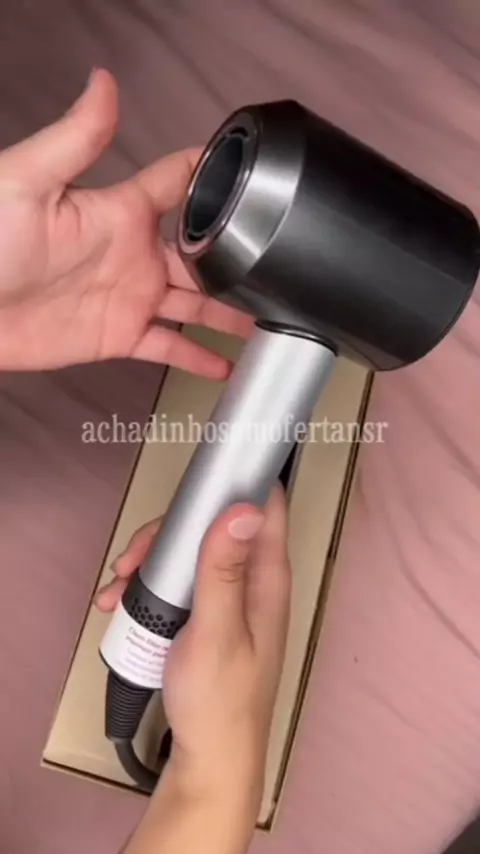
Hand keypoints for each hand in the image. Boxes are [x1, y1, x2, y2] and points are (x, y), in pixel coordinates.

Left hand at [0, 69, 251, 372]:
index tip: (258, 179)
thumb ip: (78, 138)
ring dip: (229, 311)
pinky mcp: (119, 335)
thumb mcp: (30, 180)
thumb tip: (104, 83)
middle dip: (240, 257)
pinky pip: (167, 347)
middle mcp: (134, 253)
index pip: (180, 185)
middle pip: (202, 253)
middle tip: (280, 265)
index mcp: (121, 211)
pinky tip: (223, 366)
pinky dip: (196, 358)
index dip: (216, 179)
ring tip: (268, 317)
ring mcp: (131, 297)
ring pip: (195, 303)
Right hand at [96, 486, 289, 817]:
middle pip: (213, 526)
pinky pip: (179, 583)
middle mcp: (252, 580)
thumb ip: (224, 570)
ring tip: (117, 589)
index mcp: (267, 577)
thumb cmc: (219, 698)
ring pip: (189, 553)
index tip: (192, 486)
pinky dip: (149, 587)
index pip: (266, 506)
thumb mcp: (217, 630)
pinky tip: (120, 604)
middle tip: (130, 560)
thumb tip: (246, 508)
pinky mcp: (207, 615)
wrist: (210, 759)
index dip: (235, 483)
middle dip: (167, 533)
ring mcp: (229, 598)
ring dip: (150, 562)